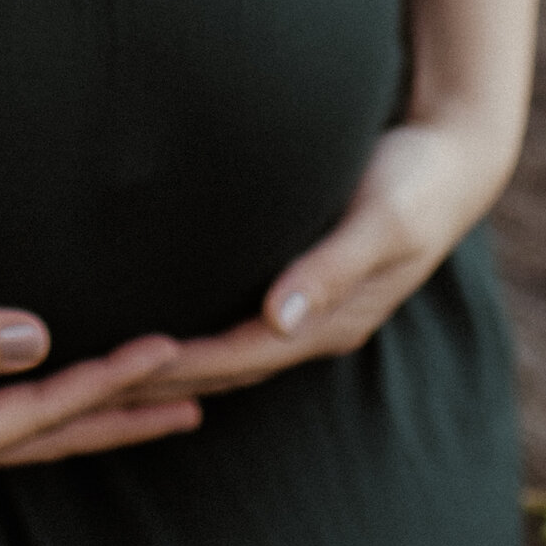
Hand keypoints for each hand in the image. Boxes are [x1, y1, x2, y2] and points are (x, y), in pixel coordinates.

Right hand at [0, 288, 201, 489]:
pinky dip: (44, 409)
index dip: (110, 381)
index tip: (173, 354)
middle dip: (124, 418)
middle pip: (51, 439)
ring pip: (29, 435)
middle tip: (200, 404)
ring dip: (92, 416)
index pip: (43, 412)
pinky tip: (58, 395)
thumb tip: (40, 337)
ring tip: (155, 403)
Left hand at [127, 112, 516, 406]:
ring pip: (229, 355)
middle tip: (92, 388)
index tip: (123, 369)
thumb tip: (281, 317)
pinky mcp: (301, 284)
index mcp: (335, 321)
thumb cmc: (416, 181)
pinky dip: (196, 337)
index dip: (182, 365)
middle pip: (227, 370)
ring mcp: (311, 311)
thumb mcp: (382, 221)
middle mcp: (318, 327)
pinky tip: (158, 327)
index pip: (240, 356)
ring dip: (174, 368)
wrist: (454, 158)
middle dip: (164, 382)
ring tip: (109, 372)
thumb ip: (332, 266)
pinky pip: (238, 325)